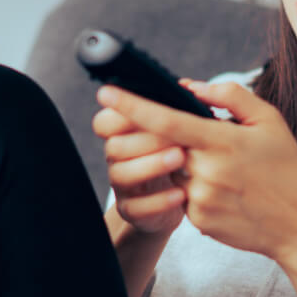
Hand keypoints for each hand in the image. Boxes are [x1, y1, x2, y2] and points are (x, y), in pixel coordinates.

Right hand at [91, 79, 195, 234]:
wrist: (191, 199)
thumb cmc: (188, 153)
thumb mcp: (188, 128)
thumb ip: (185, 106)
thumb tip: (188, 86)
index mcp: (125, 132)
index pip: (105, 121)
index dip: (121, 113)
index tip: (151, 109)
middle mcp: (118, 157)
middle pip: (115, 145)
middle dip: (146, 139)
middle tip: (178, 135)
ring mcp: (123, 185)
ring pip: (122, 174)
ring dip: (151, 165)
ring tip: (181, 158)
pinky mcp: (133, 210)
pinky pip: (137, 207)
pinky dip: (159, 201)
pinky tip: (181, 194)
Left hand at [94, 78, 296, 260]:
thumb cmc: (286, 169)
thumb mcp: (269, 121)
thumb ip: (229, 96)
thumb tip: (188, 87)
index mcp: (222, 141)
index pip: (165, 120)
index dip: (132, 105)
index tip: (106, 92)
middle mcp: (206, 171)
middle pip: (165, 146)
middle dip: (169, 139)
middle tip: (201, 140)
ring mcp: (200, 199)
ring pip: (173, 171)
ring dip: (186, 164)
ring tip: (226, 169)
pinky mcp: (198, 221)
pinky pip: (183, 196)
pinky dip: (195, 188)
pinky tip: (226, 190)